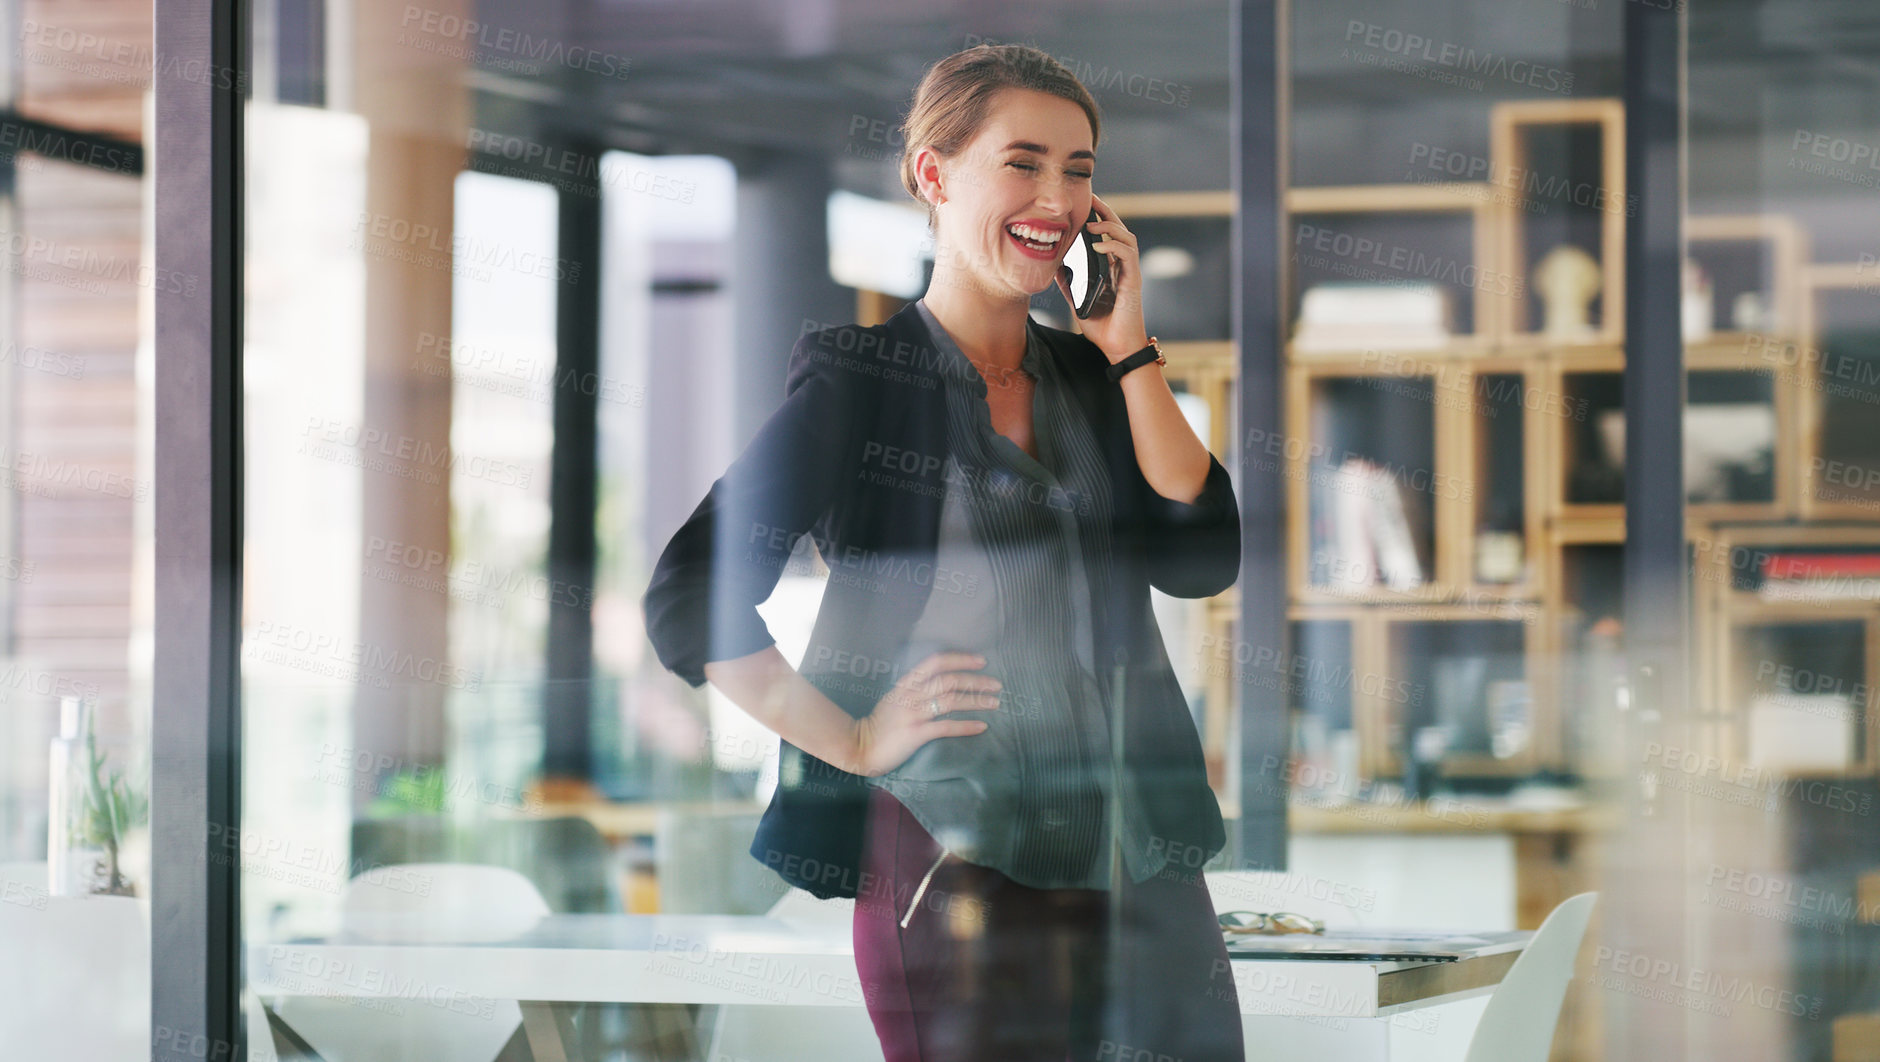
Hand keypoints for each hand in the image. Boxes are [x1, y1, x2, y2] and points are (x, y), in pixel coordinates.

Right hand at [849, 651, 1000, 777]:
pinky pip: (946, 727)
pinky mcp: (915, 734)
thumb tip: (942, 681)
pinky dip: (966, 726)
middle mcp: (910, 695)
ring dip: (976, 701)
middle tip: (996, 684)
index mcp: (906, 683)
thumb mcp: (895, 697)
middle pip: (949, 680)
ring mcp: (912, 714)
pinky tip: (982, 726)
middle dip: (976, 681)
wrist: (860, 746)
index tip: (981, 661)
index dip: (961, 659)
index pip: (936, 662)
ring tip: (995, 703)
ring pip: (950, 701)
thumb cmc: (880, 723)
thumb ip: (915, 688)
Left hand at [1053, 192, 1150, 361]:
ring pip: (1127, 237)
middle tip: (1090, 198)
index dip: (1098, 217)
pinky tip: (1098, 244)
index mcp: (1112, 268)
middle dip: (1105, 211)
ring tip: (1091, 222)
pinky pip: (1127, 255)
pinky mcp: (1134, 281)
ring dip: (1109, 225)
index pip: (1108, 235)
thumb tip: (1053, 267)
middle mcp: (1123, 266)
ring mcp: (1130, 272)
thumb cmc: (1102, 327)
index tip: (1084, 205)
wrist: (1117, 348)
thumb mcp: (1078, 300)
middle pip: (1119, 229)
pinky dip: (1113, 245)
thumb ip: (1069, 283)